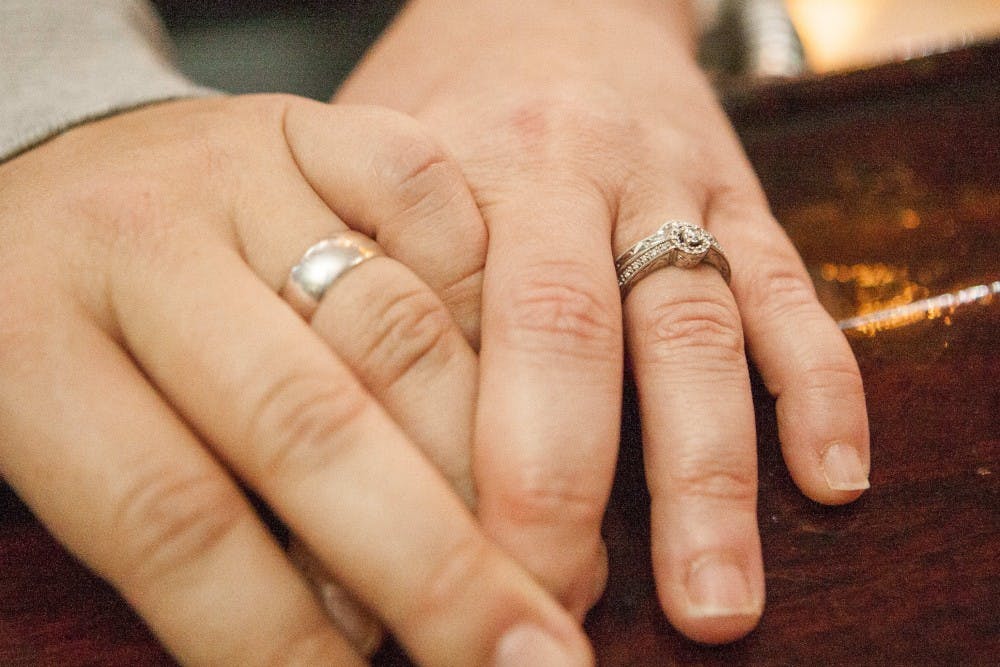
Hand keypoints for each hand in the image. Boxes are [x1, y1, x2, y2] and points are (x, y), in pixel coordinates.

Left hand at [0, 95, 591, 664]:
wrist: (73, 165)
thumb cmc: (67, 327)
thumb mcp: (67, 432)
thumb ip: (195, 529)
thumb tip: (343, 640)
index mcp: (25, 331)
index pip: (169, 516)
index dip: (275, 634)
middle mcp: (140, 234)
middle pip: (305, 421)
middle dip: (431, 562)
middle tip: (526, 655)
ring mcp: (243, 164)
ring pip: (399, 325)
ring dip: (490, 459)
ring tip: (540, 551)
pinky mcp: (323, 122)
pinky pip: (439, 209)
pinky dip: (493, 310)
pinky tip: (518, 390)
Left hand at [336, 0, 870, 643]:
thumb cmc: (448, 98)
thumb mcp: (373, 156)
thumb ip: (358, 282)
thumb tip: (329, 471)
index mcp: (455, 169)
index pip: (440, 326)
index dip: (436, 458)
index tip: (437, 566)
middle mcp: (565, 173)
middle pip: (565, 332)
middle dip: (561, 482)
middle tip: (555, 602)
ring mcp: (668, 184)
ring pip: (692, 333)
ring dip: (706, 475)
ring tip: (715, 600)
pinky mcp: (745, 195)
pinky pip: (789, 291)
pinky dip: (818, 386)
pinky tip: (832, 477)